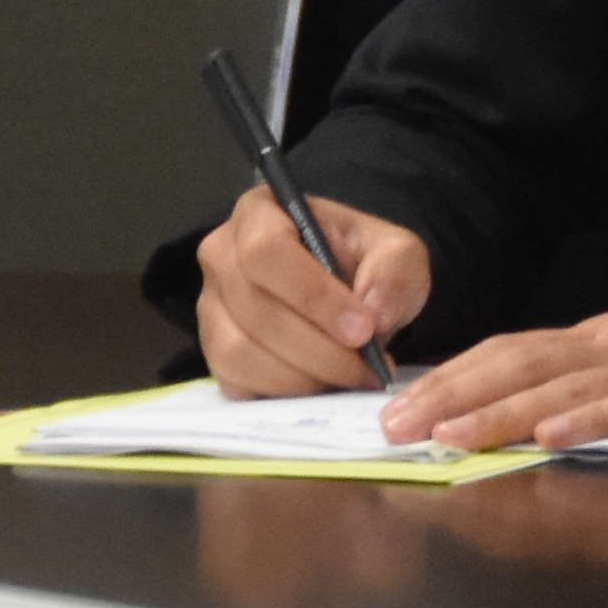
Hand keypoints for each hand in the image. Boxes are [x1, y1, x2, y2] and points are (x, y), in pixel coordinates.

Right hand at [191, 185, 429, 395]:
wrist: (350, 298)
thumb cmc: (364, 264)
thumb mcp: (397, 253)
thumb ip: (395, 272)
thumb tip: (374, 314)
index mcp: (260, 213)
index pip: (266, 251)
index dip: (313, 295)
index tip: (362, 329)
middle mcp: (221, 256)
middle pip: (254, 309)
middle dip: (319, 348)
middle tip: (368, 367)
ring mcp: (211, 308)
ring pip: (239, 352)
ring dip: (303, 376)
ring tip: (351, 378)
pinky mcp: (213, 355)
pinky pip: (237, 383)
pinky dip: (284, 393)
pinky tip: (322, 386)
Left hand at [380, 237, 607, 449]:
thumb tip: (559, 404)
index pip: (514, 349)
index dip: (455, 373)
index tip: (401, 398)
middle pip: (519, 363)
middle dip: (450, 395)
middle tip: (391, 426)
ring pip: (561, 384)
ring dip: (498, 411)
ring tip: (447, 435)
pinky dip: (589, 418)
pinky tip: (553, 431)